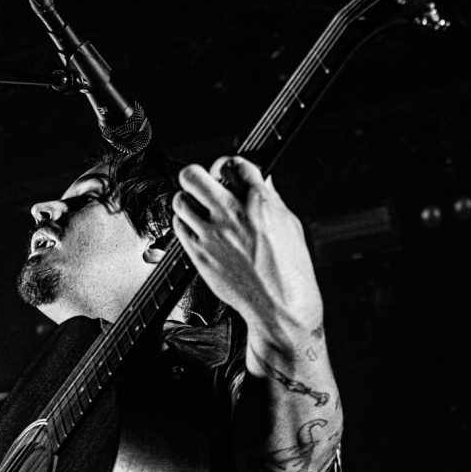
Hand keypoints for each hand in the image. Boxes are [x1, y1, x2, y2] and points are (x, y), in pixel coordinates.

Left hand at [171, 156, 323, 369]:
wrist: (281, 307)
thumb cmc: (291, 272)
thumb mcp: (291, 227)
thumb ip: (271, 200)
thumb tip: (261, 182)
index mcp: (260, 202)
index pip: (233, 163)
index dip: (228, 165)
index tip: (226, 172)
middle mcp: (233, 214)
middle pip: (194, 175)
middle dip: (197, 176)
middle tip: (203, 185)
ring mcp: (213, 234)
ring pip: (180, 200)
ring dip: (188, 201)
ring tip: (198, 209)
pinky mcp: (199, 254)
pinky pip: (178, 226)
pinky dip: (185, 224)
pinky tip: (196, 229)